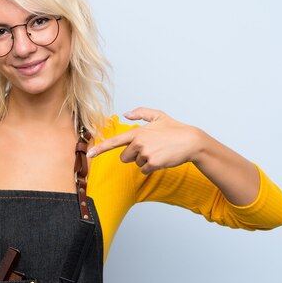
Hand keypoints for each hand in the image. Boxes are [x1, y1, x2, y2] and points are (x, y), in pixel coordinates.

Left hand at [87, 107, 202, 174]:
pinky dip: (151, 167)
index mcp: (137, 132)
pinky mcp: (153, 163)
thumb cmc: (175, 129)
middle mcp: (139, 142)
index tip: (89, 154)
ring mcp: (146, 153)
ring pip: (136, 164)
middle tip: (149, 149)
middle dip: (133, 156)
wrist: (191, 141)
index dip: (100, 148)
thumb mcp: (158, 116)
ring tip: (158, 152)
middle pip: (124, 157)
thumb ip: (140, 113)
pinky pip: (145, 170)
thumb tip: (126, 113)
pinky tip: (161, 159)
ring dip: (145, 161)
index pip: (114, 141)